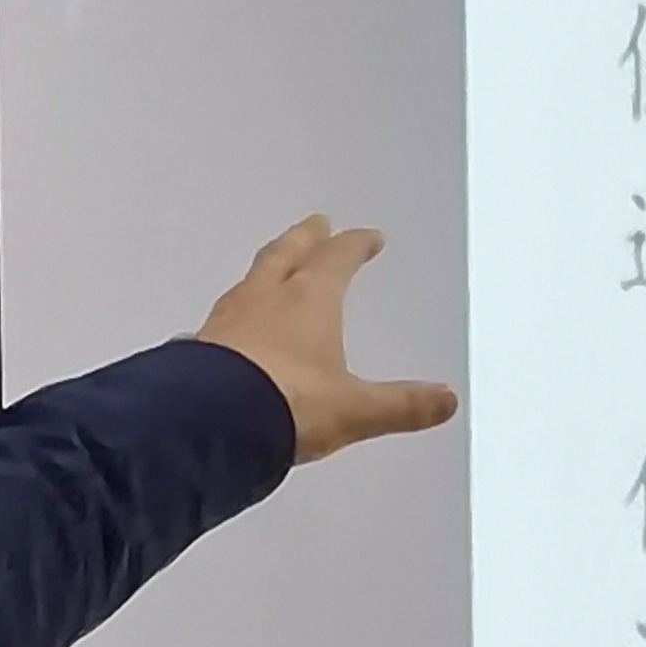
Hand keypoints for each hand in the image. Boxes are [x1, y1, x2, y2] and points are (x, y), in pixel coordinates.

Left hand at [197, 219, 456, 464]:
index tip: (367, 236)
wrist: (208, 423)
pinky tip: (237, 322)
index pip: (336, 259)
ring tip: (276, 265)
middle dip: (305, 237)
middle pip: (287, 253)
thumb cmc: (286, 404)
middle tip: (316, 223)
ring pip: (253, 278)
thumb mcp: (354, 410)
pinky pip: (226, 313)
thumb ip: (400, 404)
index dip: (354, 245)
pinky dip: (240, 307)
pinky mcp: (201, 345)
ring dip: (269, 266)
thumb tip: (444, 399)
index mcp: (309, 300)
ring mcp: (229, 319)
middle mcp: (266, 298)